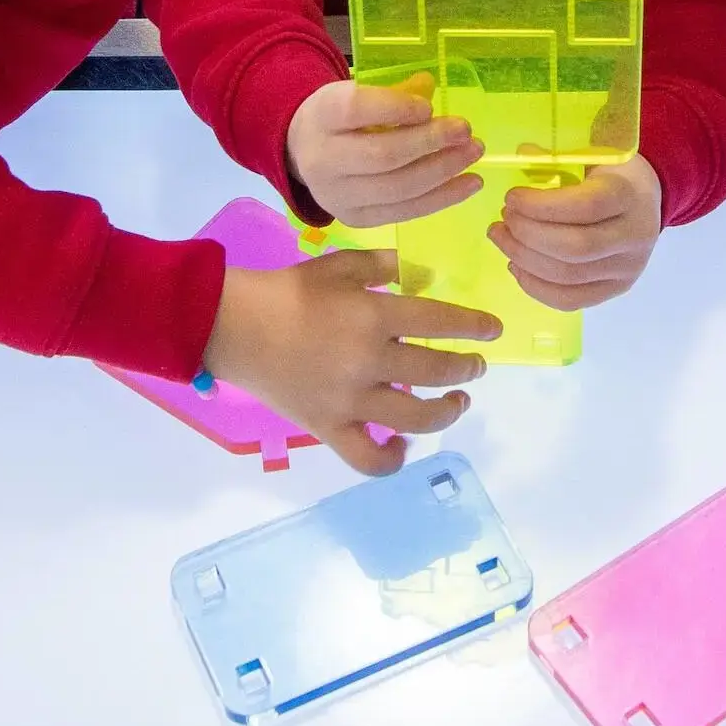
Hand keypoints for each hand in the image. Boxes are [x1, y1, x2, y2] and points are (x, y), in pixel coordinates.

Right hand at [203, 248, 498, 473]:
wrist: (232, 327)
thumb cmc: (285, 291)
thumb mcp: (335, 265)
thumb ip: (377, 265)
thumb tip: (408, 269)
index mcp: (375, 317)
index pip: (441, 323)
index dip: (473, 327)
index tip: (492, 331)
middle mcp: (370, 362)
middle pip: (436, 372)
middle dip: (465, 369)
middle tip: (475, 366)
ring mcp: (351, 401)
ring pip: (415, 418)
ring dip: (446, 412)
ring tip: (457, 403)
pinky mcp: (329, 428)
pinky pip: (368, 458)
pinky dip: (391, 459)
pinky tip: (402, 447)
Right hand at [287, 73, 482, 226]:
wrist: (304, 153)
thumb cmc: (341, 118)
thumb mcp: (356, 93)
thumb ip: (392, 93)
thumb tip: (430, 89)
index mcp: (322, 116)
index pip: (356, 110)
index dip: (396, 108)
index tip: (429, 107)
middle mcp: (322, 160)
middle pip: (383, 155)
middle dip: (431, 142)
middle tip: (465, 130)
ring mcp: (337, 196)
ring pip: (398, 189)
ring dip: (444, 171)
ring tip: (473, 153)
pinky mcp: (355, 219)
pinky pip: (405, 212)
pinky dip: (442, 198)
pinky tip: (469, 184)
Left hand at [489, 155, 662, 309]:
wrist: (646, 200)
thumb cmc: (612, 173)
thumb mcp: (593, 154)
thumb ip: (559, 156)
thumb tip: (520, 155)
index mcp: (630, 195)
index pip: (586, 207)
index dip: (541, 206)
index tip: (511, 198)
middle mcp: (634, 236)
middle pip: (575, 247)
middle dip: (527, 235)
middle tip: (503, 219)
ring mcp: (627, 268)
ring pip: (567, 276)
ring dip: (524, 259)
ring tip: (502, 238)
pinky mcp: (616, 289)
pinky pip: (570, 300)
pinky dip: (535, 286)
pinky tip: (516, 266)